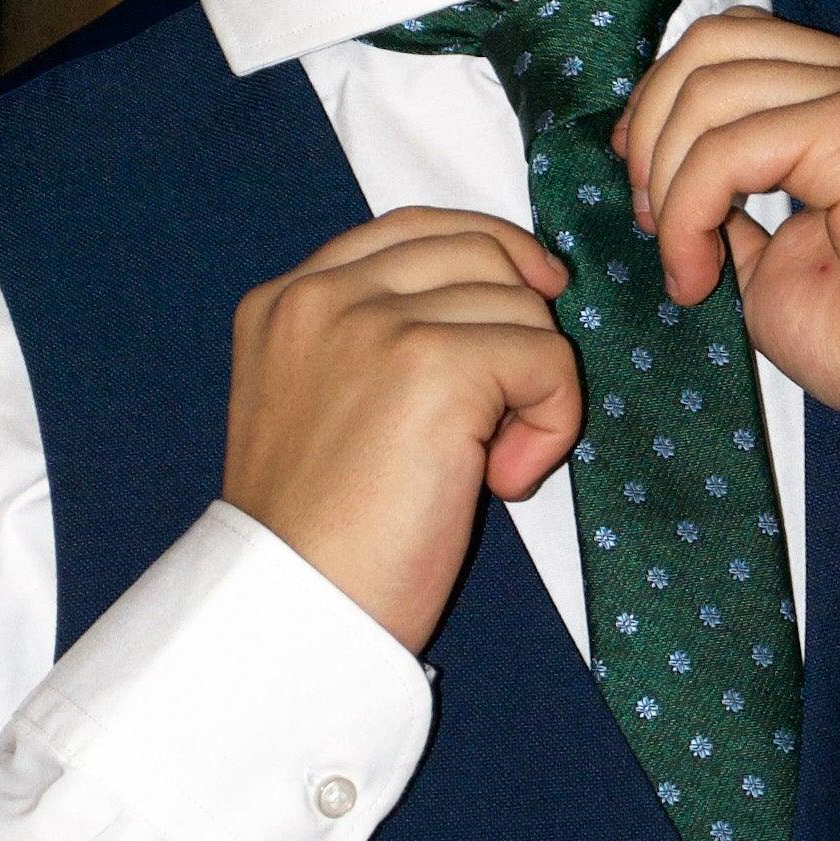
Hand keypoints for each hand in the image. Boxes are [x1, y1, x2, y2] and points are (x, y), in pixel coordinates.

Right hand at [223, 208, 578, 653]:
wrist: (293, 614)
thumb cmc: (323, 535)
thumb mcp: (326, 402)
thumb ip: (382, 334)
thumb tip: (514, 283)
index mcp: (286, 299)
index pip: (415, 226)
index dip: (490, 250)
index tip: (535, 294)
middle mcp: (322, 294)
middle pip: (479, 252)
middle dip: (516, 325)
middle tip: (495, 419)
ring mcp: (373, 322)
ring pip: (520, 305)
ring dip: (534, 386)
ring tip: (488, 463)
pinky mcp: (430, 364)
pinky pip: (547, 359)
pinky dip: (553, 421)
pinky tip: (502, 481)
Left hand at [611, 10, 839, 445]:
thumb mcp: (782, 259)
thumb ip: (734, 204)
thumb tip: (665, 181)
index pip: (736, 41)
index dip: (665, 103)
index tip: (644, 188)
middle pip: (711, 42)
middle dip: (651, 128)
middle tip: (648, 219)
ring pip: (710, 85)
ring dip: (666, 182)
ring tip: (684, 262)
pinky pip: (730, 146)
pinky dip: (688, 212)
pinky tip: (700, 276)